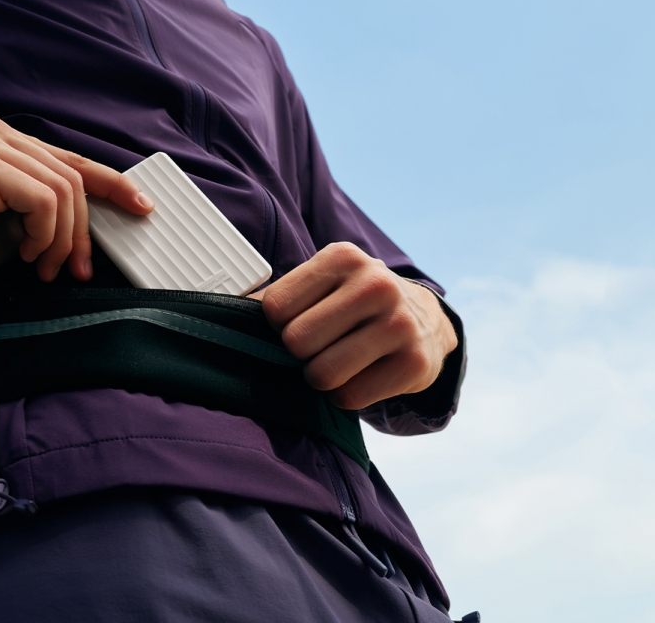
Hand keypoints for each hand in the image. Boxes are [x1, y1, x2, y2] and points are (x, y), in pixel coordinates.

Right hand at [0, 116, 151, 330]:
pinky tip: (23, 254)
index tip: (143, 208)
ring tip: (42, 267)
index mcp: (3, 140)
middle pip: (73, 179)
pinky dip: (44, 235)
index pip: (72, 162)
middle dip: (81, 232)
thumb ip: (54, 205)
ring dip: (62, 239)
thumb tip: (116, 206)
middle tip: (70, 270)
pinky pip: (44, 200)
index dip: (114, 185)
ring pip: (64, 191)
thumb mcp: (22, 223)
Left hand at [251, 242, 457, 409]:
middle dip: (300, 354)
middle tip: (321, 346)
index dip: (278, 325)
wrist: (425, 321)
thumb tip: (228, 314)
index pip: (275, 306)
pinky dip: (345, 396)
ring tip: (338, 362)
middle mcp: (374, 284)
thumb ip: (278, 297)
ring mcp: (399, 323)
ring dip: (321, 379)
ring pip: (322, 374)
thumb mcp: (322, 284)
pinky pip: (350, 397)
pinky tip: (362, 376)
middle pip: (296, 341)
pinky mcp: (414, 363)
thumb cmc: (356, 304)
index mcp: (343, 257)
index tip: (299, 322)